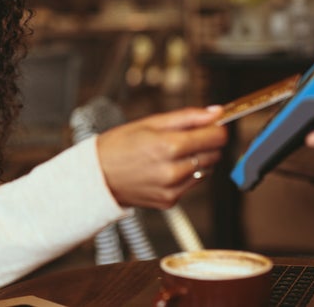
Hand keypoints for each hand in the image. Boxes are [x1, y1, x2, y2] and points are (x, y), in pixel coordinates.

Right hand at [96, 106, 225, 208]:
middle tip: (187, 137)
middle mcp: (173, 170)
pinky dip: (185, 175)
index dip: (217, 128)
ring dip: (197, 160)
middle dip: (206, 143)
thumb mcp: (149, 122)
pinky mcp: (170, 201)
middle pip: (214, 154)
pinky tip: (165, 169)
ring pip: (205, 170)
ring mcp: (173, 188)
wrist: (96, 177)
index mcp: (168, 146)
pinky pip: (192, 184)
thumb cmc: (117, 146)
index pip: (215, 137)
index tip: (213, 125)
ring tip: (172, 154)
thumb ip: (187, 117)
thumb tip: (215, 111)